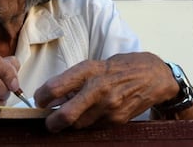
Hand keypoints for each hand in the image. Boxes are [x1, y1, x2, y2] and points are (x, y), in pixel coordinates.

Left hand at [34, 52, 179, 131]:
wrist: (152, 76)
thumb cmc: (119, 67)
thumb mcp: (93, 65)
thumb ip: (71, 81)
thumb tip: (50, 97)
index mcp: (88, 70)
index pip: (54, 87)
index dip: (41, 97)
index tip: (39, 100)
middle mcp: (98, 88)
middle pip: (65, 115)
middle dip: (51, 122)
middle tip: (48, 120)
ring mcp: (109, 106)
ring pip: (77, 125)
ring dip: (69, 123)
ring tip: (71, 113)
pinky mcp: (117, 119)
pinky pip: (93, 127)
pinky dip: (86, 123)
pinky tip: (89, 113)